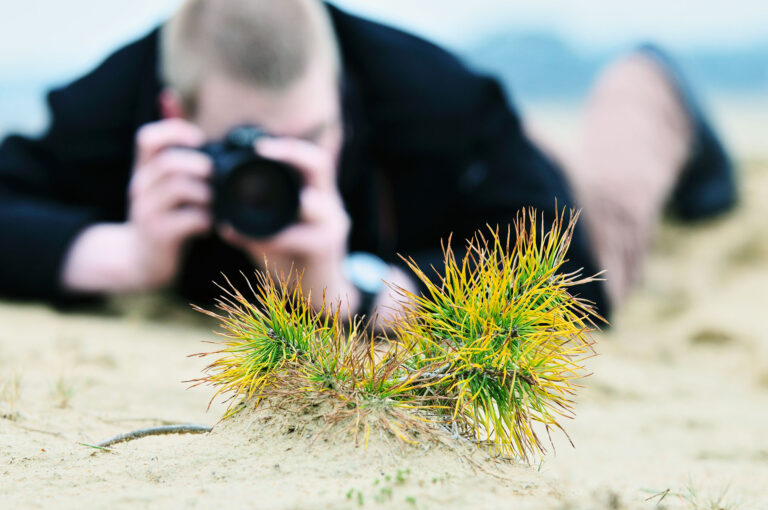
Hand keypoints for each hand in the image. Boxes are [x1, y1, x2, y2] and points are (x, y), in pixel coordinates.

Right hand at [126, 119, 211, 289]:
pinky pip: (187, 220)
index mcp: (144, 169)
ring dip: (207, 194)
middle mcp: (140, 186)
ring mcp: (146, 212)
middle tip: (217, 177)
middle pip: (169, 163)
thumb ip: (170, 141)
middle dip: (200, 166)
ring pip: (179, 189)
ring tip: (216, 203)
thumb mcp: (162, 178)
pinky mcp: (158, 235)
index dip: (175, 132)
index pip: (148, 138)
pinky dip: (206, 220)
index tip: (199, 140)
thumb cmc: (163, 213)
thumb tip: (167, 95)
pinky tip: (211, 224)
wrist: (141, 260)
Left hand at [220, 137, 357, 313]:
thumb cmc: (294, 259)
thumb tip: (218, 219)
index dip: (288, 147)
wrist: (318, 295)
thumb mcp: (272, 233)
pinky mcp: (326, 249)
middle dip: (290, 154)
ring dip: (283, 202)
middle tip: (260, 151)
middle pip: (320, 164)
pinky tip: (250, 240)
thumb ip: (253, 222)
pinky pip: (300, 238)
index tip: (258, 145)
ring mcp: (332, 226)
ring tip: (252, 202)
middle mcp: (329, 204)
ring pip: (315, 202)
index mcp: (316, 194)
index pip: (311, 158)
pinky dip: (273, 239)